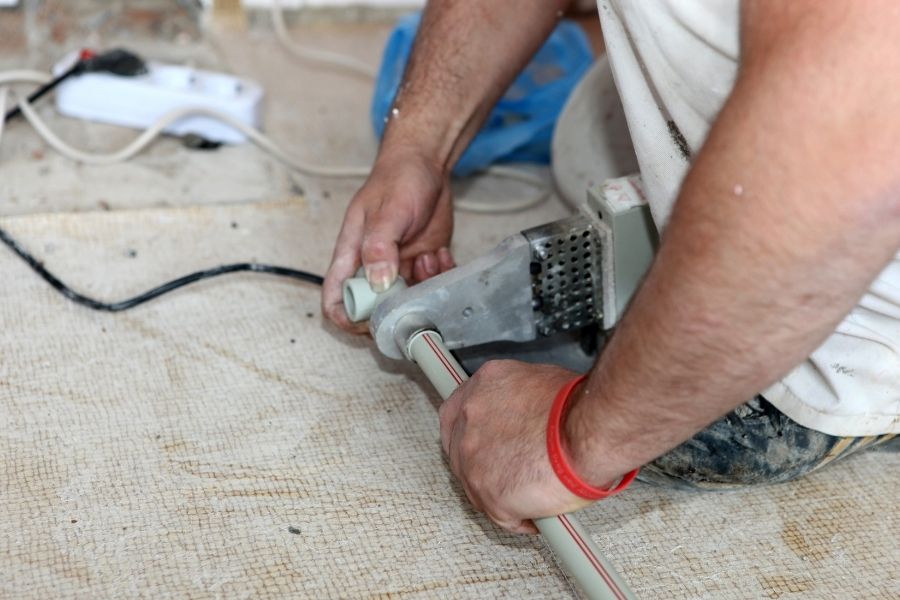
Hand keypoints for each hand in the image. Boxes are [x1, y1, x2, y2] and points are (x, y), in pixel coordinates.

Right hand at [322, 146, 456, 331]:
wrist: (427, 164)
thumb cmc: (398, 179)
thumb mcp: (388, 212)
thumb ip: (379, 247)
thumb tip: (377, 284)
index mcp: (351, 254)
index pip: (335, 297)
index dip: (346, 317)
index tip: (368, 324)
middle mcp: (373, 266)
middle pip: (374, 307)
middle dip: (396, 309)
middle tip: (414, 294)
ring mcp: (398, 266)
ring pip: (407, 299)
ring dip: (423, 288)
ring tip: (429, 259)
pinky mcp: (421, 262)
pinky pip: (430, 285)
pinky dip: (440, 277)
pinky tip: (441, 254)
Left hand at [439, 360, 598, 533]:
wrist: (589, 432)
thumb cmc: (578, 408)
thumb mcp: (539, 383)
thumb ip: (516, 401)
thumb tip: (522, 417)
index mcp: (482, 388)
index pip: (456, 414)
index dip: (470, 433)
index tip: (484, 443)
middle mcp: (470, 419)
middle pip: (459, 451)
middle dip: (483, 465)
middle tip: (511, 470)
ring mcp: (473, 458)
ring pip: (476, 486)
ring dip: (501, 493)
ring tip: (532, 493)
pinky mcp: (488, 493)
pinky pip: (500, 515)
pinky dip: (520, 518)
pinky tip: (538, 514)